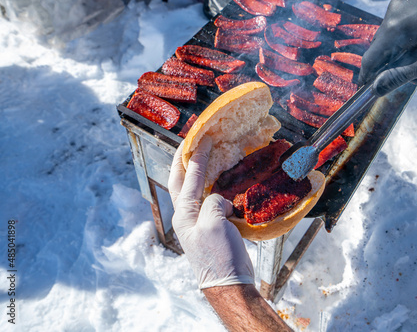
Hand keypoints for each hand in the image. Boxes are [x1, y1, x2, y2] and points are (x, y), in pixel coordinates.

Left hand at [168, 136, 253, 288]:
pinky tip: (221, 182)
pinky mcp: (211, 227)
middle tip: (190, 143)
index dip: (196, 157)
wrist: (229, 283)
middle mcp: (187, 216)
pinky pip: (209, 201)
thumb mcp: (214, 225)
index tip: (204, 139)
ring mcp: (198, 222)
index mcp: (184, 214)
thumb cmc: (219, 256)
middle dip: (184, 161)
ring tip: (204, 157)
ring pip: (195, 190)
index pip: (189, 178)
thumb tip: (220, 199)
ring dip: (198, 172)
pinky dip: (213, 187)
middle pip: (181, 181)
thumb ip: (212, 203)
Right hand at [359, 0, 416, 95]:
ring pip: (390, 31)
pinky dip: (407, 32)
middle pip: (379, 43)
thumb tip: (376, 88)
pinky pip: (401, 19)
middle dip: (387, 62)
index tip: (366, 87)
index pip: (370, 57)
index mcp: (395, 29)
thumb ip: (399, 76)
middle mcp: (394, 11)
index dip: (367, 75)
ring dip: (398, 46)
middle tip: (404, 75)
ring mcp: (403, 0)